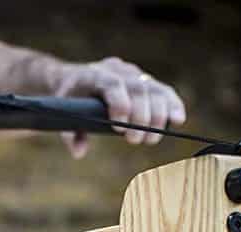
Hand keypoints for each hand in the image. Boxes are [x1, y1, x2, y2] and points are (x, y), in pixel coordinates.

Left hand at [50, 56, 186, 157]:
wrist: (74, 78)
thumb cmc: (69, 100)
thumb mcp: (62, 114)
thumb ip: (70, 133)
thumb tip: (79, 152)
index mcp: (93, 75)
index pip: (112, 85)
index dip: (120, 103)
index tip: (120, 126)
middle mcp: (116, 70)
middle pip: (137, 88)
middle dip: (141, 116)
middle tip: (136, 140)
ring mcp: (132, 73)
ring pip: (153, 89)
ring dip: (159, 115)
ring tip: (153, 138)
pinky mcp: (145, 80)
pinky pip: (163, 91)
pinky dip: (172, 105)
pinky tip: (178, 120)